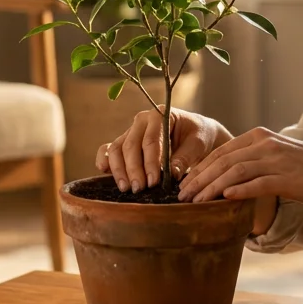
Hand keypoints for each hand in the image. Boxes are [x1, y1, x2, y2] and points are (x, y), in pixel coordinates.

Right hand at [95, 108, 231, 191]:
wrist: (196, 134)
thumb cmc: (198, 137)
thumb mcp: (197, 145)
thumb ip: (184, 158)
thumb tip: (171, 174)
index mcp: (160, 114)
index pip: (150, 140)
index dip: (150, 162)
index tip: (153, 181)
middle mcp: (141, 120)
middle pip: (130, 145)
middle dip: (134, 169)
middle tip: (140, 188)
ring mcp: (131, 131)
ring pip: (116, 148)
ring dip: (119, 169)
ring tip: (126, 188)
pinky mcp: (124, 143)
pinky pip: (108, 150)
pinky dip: (104, 160)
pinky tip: (104, 171)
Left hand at [177, 127, 302, 204]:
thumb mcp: (277, 156)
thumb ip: (253, 161)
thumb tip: (227, 178)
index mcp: (260, 136)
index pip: (221, 151)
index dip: (200, 168)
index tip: (184, 184)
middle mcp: (265, 144)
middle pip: (223, 161)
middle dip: (200, 179)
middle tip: (182, 196)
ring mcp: (276, 160)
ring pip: (235, 172)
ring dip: (212, 188)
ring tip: (196, 202)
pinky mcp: (287, 178)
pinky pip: (258, 184)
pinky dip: (239, 191)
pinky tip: (224, 200)